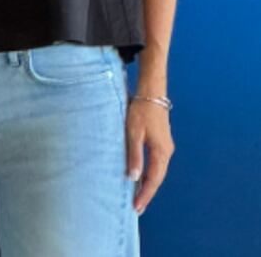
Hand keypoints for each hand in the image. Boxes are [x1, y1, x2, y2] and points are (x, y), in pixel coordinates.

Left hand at [126, 98, 174, 213]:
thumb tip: (133, 178)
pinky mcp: (162, 142)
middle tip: (137, 208)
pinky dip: (150, 173)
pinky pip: (156, 163)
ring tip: (138, 196)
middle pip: (157, 178)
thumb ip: (134, 155)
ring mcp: (165, 147)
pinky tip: (142, 177)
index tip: (137, 208)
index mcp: (161, 152)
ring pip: (158, 171)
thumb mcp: (133, 132)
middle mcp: (167, 152)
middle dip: (147, 193)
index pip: (153, 179)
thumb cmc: (140, 110)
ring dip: (148, 184)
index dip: (145, 194)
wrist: (152, 93)